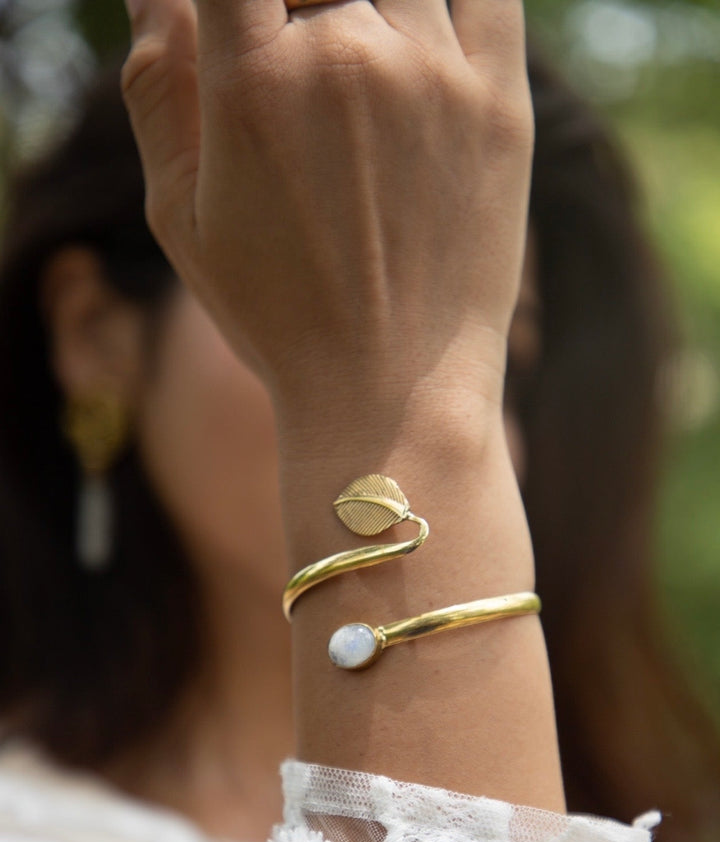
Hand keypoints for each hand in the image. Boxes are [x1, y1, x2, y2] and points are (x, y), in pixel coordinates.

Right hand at [121, 0, 532, 425]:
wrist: (389, 394)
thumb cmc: (275, 316)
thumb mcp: (181, 217)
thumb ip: (158, 88)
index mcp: (254, 82)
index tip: (244, 32)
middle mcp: (346, 57)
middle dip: (297, 14)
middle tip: (297, 81)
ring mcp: (433, 75)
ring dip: (363, 11)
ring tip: (358, 90)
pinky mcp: (501, 103)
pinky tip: (423, 37)